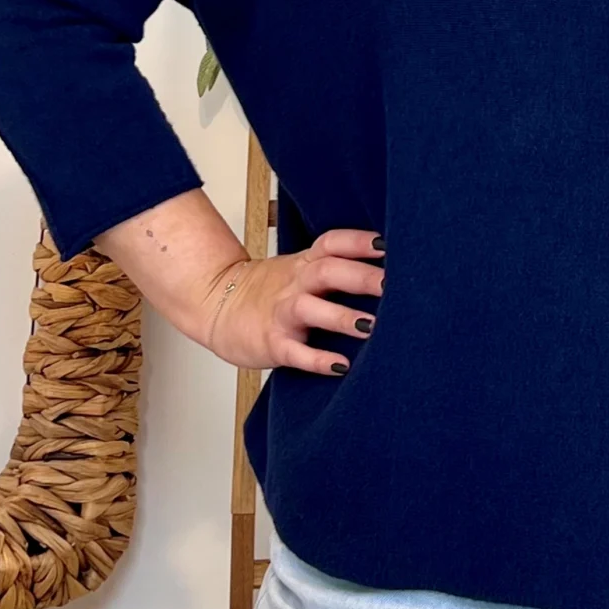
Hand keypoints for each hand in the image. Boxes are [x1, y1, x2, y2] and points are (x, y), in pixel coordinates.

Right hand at [199, 226, 385, 374]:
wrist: (216, 304)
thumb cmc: (271, 290)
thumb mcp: (300, 269)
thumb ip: (335, 267)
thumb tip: (389, 271)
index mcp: (306, 263)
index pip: (333, 243)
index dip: (359, 241)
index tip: (388, 246)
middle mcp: (295, 283)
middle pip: (328, 271)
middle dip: (361, 276)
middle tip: (392, 286)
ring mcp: (281, 312)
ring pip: (310, 309)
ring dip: (342, 317)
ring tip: (372, 327)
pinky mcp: (271, 343)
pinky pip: (294, 352)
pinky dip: (317, 360)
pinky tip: (341, 366)